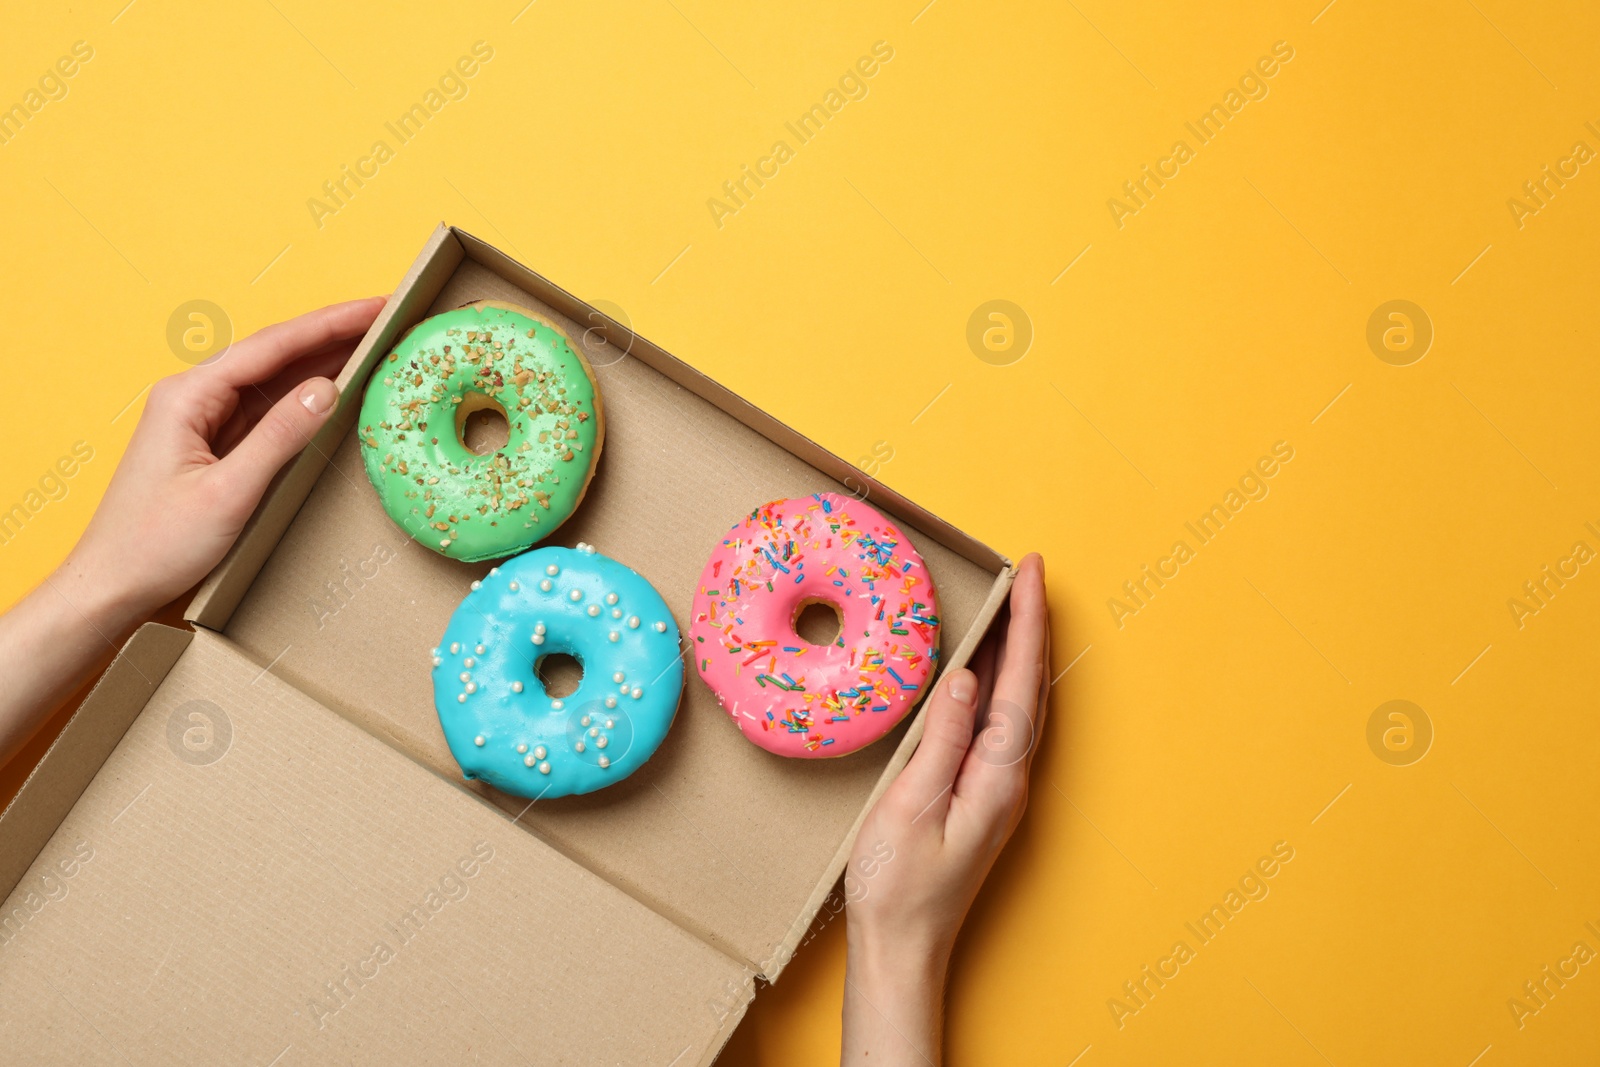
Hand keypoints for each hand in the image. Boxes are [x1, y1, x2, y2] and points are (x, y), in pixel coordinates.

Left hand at [58, 297, 385, 627]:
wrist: (111, 584)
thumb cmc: (156, 543)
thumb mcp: (228, 491)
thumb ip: (279, 436)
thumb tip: (328, 390)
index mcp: (187, 396)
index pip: (272, 346)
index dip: (329, 325)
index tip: (375, 308)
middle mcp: (192, 398)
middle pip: (274, 354)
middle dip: (331, 335)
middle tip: (387, 321)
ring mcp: (202, 421)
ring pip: (272, 381)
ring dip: (321, 364)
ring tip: (373, 347)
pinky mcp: (212, 445)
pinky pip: (266, 411)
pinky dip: (304, 399)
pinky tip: (334, 392)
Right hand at [840, 552, 1049, 1065]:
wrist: (900, 949)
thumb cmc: (897, 885)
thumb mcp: (911, 805)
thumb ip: (941, 740)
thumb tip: (964, 678)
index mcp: (996, 775)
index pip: (1021, 683)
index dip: (1027, 624)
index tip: (1030, 573)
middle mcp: (1007, 779)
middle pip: (1030, 687)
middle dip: (1030, 626)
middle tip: (1026, 573)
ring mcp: (995, 788)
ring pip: (1016, 704)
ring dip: (1017, 652)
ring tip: (1009, 606)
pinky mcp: (977, 796)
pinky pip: (997, 723)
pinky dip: (996, 684)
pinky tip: (981, 672)